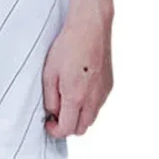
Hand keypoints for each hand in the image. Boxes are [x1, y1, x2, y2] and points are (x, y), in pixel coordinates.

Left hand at [41, 11, 112, 137]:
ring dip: (79, 116)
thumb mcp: (50, 72)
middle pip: (81, 128)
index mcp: (76, 97)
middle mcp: (93, 99)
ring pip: (91, 118)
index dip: (55, 131)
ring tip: (67, 97)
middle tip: (57, 112)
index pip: (67, 129)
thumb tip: (53, 113)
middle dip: (68, 126)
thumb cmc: (68, 46)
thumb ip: (50, 98)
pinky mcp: (109, 85)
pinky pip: (98, 104)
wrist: (91, 27)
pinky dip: (89, 104)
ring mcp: (103, 93)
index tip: (49, 124)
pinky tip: (80, 86)